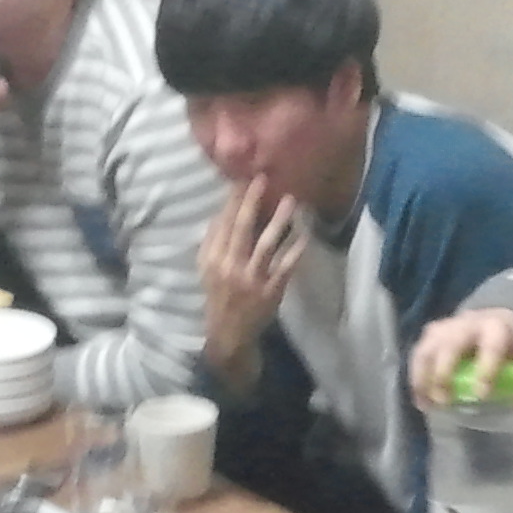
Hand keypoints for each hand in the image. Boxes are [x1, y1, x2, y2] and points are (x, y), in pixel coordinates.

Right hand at [199, 177, 306, 384]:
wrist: (229, 333)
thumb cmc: (219, 295)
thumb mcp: (207, 269)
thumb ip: (212, 242)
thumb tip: (220, 213)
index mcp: (212, 259)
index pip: (223, 224)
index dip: (233, 200)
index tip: (244, 179)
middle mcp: (230, 267)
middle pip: (241, 229)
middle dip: (252, 203)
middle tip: (263, 180)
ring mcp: (251, 280)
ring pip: (265, 245)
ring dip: (279, 222)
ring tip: (291, 201)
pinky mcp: (270, 292)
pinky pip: (284, 268)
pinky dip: (295, 251)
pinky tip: (305, 236)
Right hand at [407, 306, 512, 408]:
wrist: (491, 316)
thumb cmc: (510, 345)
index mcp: (496, 328)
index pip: (491, 346)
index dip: (485, 369)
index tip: (480, 395)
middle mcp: (467, 324)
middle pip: (451, 345)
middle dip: (444, 372)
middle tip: (445, 401)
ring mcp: (445, 327)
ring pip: (427, 349)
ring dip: (423, 377)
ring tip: (428, 404)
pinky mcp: (430, 333)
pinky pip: (417, 354)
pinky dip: (415, 377)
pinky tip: (420, 399)